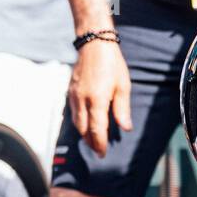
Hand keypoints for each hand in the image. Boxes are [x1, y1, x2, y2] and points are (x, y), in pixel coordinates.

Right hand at [68, 39, 131, 156]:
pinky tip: (85, 123)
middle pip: (83, 129)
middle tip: (98, 151)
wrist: (94, 42)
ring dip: (83, 133)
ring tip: (92, 141)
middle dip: (90, 142)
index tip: (102, 154)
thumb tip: (125, 128)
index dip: (99, 144)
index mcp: (96, 101)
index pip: (97, 130)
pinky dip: (78, 121)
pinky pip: (72, 111)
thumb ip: (122, 109)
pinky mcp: (70, 89)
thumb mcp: (123, 87)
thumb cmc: (112, 64)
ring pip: (76, 121)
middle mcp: (82, 100)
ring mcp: (73, 94)